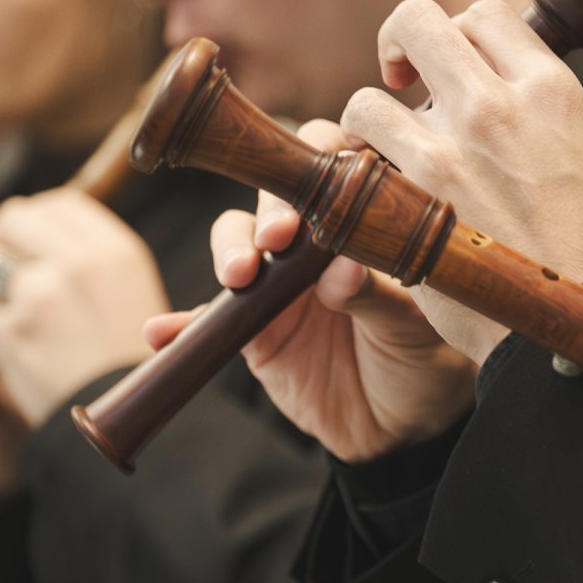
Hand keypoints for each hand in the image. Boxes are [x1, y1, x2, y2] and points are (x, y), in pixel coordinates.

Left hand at [0, 190, 167, 427]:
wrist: (132, 422)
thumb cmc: (138, 366)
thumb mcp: (139, 295)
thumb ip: (96, 260)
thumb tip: (46, 234)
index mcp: (117, 252)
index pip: (60, 204)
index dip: (37, 221)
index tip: (32, 244)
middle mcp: (79, 265)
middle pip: (12, 221)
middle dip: (1, 244)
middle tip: (7, 273)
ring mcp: (40, 298)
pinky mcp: (10, 335)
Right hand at [146, 120, 476, 462]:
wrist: (402, 426)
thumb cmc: (422, 358)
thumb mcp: (414, 328)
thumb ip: (377, 296)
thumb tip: (341, 267)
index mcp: (362, 223)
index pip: (335, 168)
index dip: (321, 156)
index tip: (322, 175)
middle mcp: (313, 241)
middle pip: (274, 197)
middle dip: (270, 209)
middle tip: (280, 236)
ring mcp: (277, 282)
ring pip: (236, 243)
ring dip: (230, 251)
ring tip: (237, 276)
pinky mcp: (252, 328)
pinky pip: (205, 321)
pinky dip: (178, 324)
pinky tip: (160, 331)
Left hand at [338, 0, 582, 363]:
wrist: (580, 313)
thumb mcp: (577, 153)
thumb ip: (530, 112)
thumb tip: (486, 86)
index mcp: (552, 89)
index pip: (486, 15)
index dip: (458, 34)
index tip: (450, 68)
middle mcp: (501, 102)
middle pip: (419, 20)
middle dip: (399, 43)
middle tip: (398, 78)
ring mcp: (453, 145)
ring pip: (368, 96)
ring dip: (369, 125)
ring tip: (387, 158)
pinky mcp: (414, 192)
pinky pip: (353, 153)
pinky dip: (354, 173)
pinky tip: (375, 195)